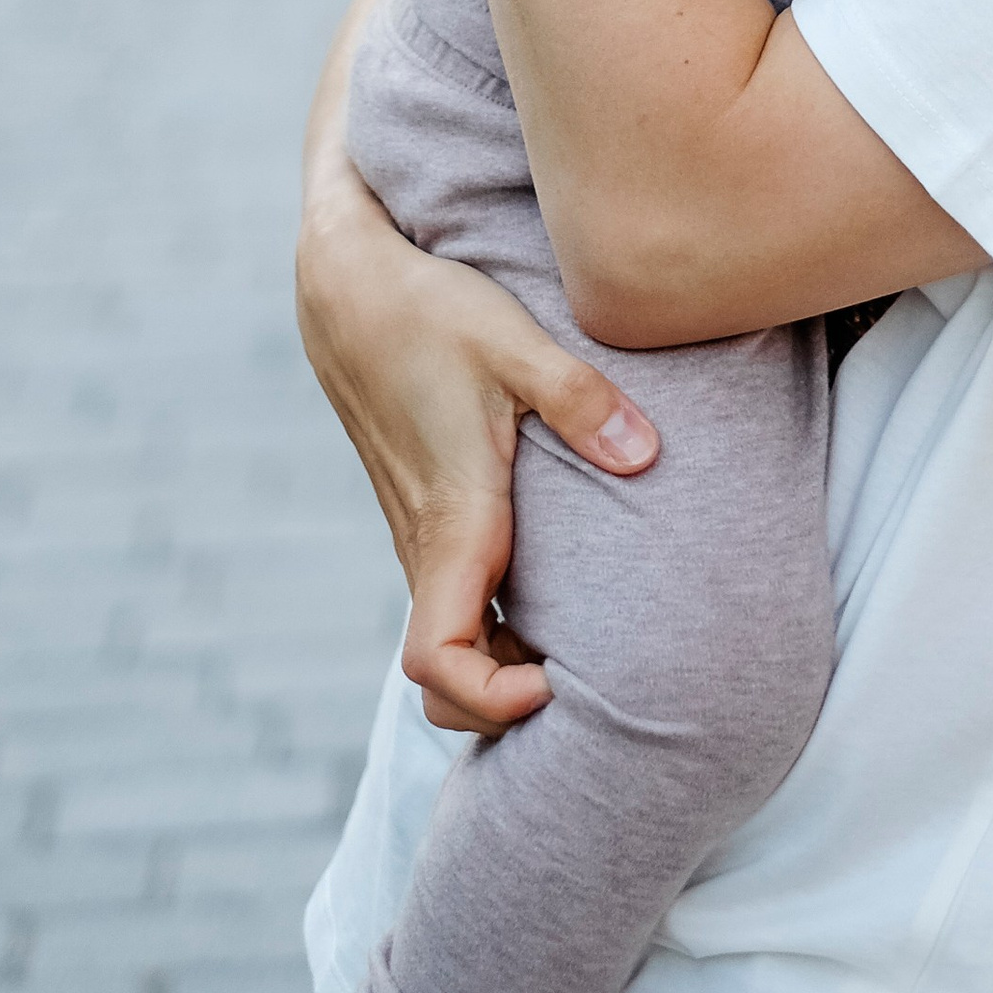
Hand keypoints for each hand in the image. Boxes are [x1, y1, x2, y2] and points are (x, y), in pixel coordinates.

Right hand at [296, 138, 659, 735]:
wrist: (348, 288)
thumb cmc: (428, 312)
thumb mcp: (510, 341)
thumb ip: (578, 399)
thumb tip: (644, 455)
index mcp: (450, 521)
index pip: (439, 662)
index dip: (489, 700)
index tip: (553, 681)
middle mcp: (427, 543)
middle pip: (448, 678)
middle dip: (508, 705)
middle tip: (594, 680)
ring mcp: (420, 533)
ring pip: (453, 640)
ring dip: (506, 664)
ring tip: (589, 645)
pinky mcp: (425, 512)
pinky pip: (455, 600)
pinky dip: (496, 625)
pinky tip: (556, 593)